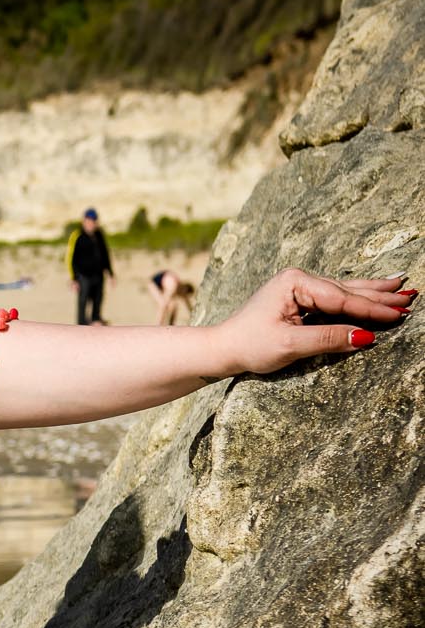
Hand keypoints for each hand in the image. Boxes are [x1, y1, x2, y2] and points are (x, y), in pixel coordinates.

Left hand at [210, 268, 414, 376]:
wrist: (223, 348)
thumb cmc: (250, 346)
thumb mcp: (290, 345)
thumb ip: (328, 339)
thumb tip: (364, 338)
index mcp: (296, 283)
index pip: (342, 298)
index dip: (371, 309)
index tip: (398, 315)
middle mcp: (299, 279)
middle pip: (348, 290)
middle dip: (380, 295)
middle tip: (411, 297)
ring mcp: (300, 288)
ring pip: (345, 291)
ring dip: (373, 292)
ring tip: (401, 286)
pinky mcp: (300, 299)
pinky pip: (336, 298)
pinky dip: (357, 297)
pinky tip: (374, 291)